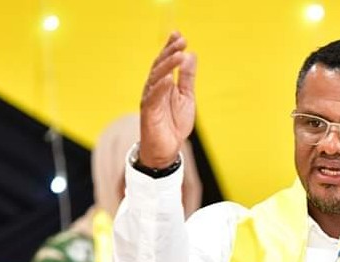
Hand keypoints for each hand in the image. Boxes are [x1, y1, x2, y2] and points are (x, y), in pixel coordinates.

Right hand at [139, 31, 196, 167]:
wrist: (167, 149)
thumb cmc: (174, 123)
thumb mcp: (186, 97)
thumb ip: (187, 77)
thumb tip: (191, 55)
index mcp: (163, 84)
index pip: (165, 61)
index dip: (171, 48)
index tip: (179, 35)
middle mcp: (154, 88)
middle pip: (160, 66)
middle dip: (170, 52)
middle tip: (181, 41)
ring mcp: (150, 99)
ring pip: (156, 78)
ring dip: (167, 65)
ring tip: (178, 55)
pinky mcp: (149, 113)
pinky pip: (153, 98)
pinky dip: (160, 87)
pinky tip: (168, 79)